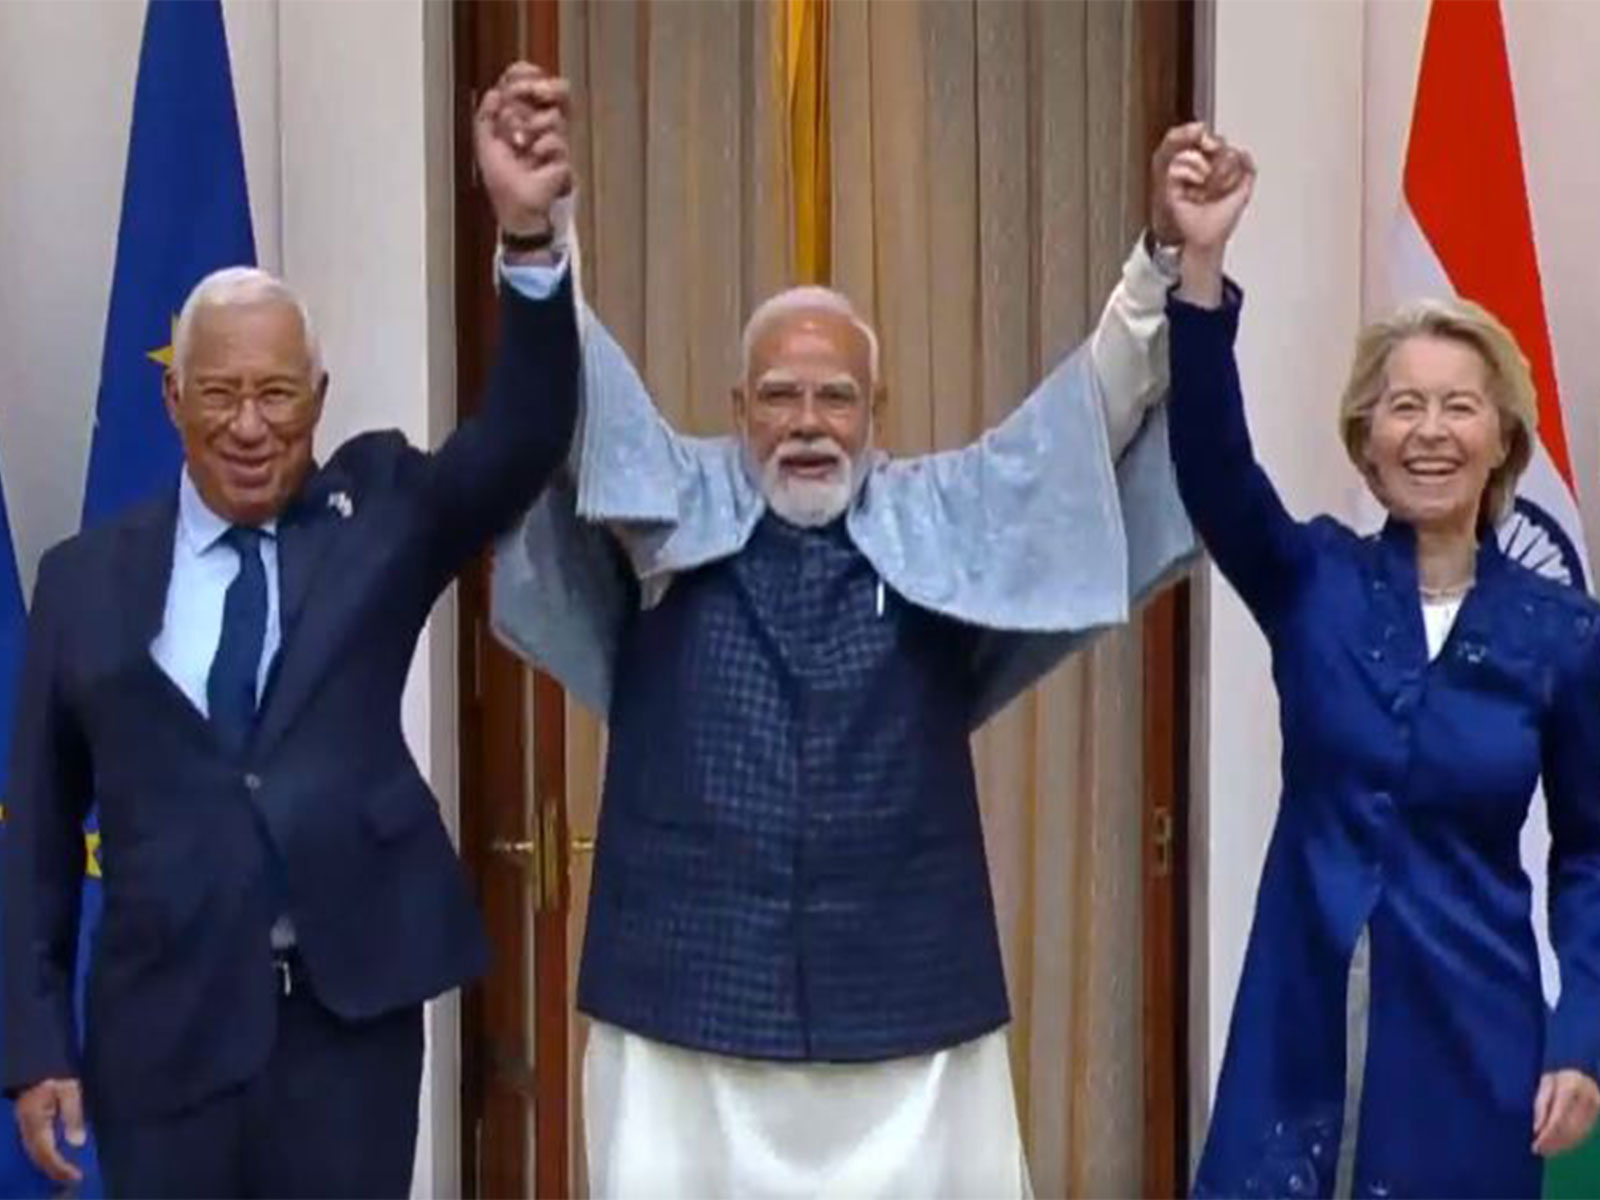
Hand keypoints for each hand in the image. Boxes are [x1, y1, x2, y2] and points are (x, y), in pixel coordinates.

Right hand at [15, 1078, 85, 1184]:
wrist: (37, 1068)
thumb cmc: (55, 1076)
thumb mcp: (69, 1089)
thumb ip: (73, 1114)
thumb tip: (77, 1142)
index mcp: (33, 1120)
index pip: (44, 1152)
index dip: (59, 1167)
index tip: (75, 1175)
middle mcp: (26, 1128)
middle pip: (38, 1157)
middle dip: (55, 1170)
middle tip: (75, 1178)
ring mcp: (25, 1128)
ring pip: (35, 1154)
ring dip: (51, 1166)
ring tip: (69, 1174)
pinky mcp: (30, 1126)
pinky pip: (37, 1147)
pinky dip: (48, 1157)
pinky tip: (60, 1161)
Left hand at [475, 62, 573, 237]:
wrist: (515, 209)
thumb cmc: (502, 182)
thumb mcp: (485, 144)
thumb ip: (485, 116)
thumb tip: (493, 92)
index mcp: (522, 117)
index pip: (530, 84)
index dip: (526, 74)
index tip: (518, 76)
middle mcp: (541, 125)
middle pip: (556, 90)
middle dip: (539, 87)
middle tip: (528, 92)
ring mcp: (555, 141)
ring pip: (554, 115)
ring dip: (531, 125)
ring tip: (520, 142)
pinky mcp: (564, 158)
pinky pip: (555, 140)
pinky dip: (541, 147)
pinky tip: (534, 159)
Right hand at [1149, 122, 1244, 244]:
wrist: (1210, 237)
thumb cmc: (1223, 220)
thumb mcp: (1243, 192)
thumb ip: (1248, 171)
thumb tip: (1243, 152)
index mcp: (1212, 171)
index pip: (1211, 146)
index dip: (1216, 142)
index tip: (1221, 147)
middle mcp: (1197, 173)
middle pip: (1197, 144)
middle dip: (1209, 147)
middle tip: (1215, 153)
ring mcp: (1185, 180)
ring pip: (1185, 153)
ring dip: (1198, 161)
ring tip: (1207, 176)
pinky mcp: (1173, 189)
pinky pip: (1174, 168)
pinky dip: (1188, 171)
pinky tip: (1199, 181)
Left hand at [1534, 1069, 1599, 1155]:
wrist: (1581, 1073)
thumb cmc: (1557, 1078)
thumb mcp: (1544, 1083)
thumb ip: (1541, 1105)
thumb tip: (1537, 1129)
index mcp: (1571, 1086)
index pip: (1558, 1117)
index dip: (1547, 1133)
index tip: (1536, 1142)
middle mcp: (1587, 1098)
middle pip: (1569, 1128)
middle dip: (1552, 1142)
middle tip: (1538, 1150)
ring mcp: (1596, 1109)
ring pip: (1578, 1135)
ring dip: (1561, 1146)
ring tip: (1545, 1151)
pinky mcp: (1598, 1117)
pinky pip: (1584, 1134)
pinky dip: (1570, 1143)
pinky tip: (1557, 1146)